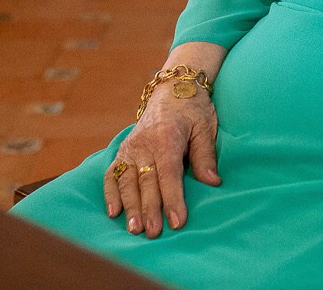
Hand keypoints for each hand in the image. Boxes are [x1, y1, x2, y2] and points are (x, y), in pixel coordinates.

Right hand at [104, 81, 221, 237]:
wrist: (172, 90)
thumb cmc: (193, 110)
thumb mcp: (205, 127)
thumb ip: (205, 155)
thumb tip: (212, 182)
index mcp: (167, 136)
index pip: (169, 173)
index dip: (172, 198)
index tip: (177, 221)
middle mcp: (144, 143)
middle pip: (146, 180)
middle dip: (150, 209)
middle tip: (153, 233)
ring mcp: (130, 148)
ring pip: (127, 181)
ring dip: (130, 206)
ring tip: (134, 229)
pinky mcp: (122, 152)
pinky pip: (112, 174)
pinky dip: (111, 193)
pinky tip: (113, 212)